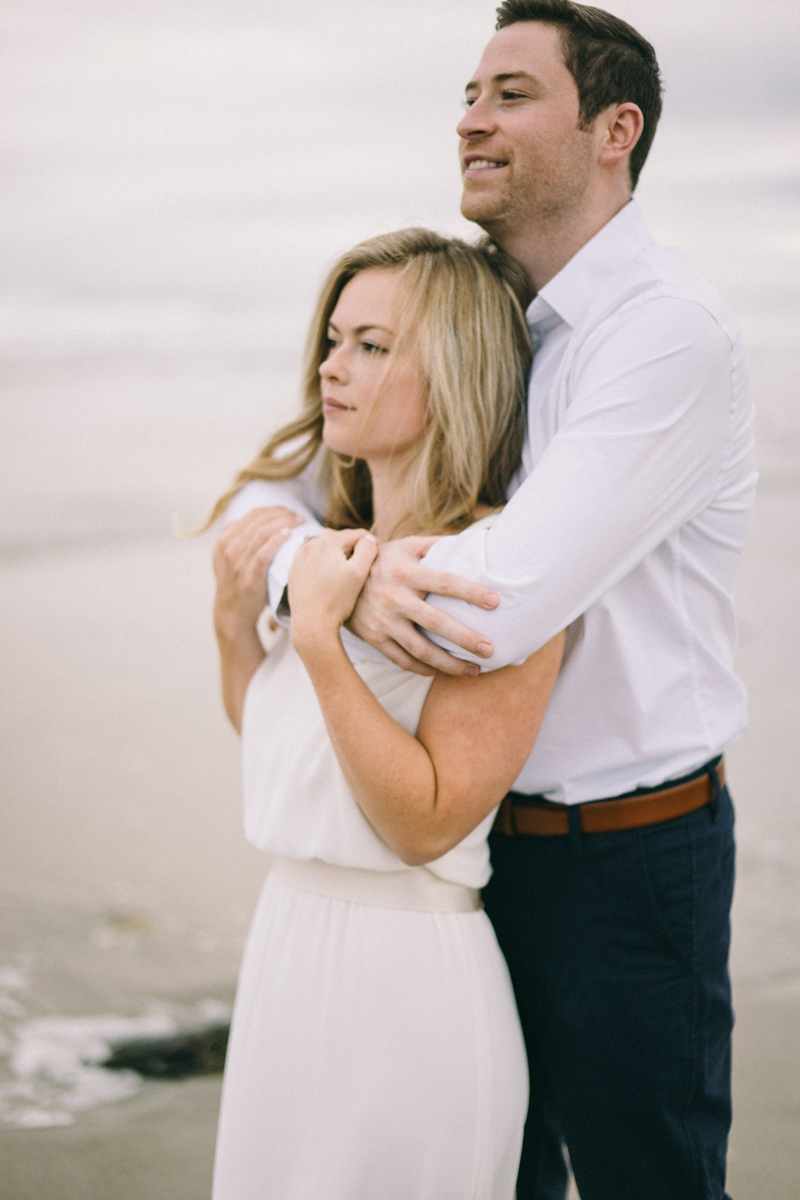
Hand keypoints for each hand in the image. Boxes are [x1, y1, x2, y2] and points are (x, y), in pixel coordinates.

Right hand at [213, 506, 302, 639]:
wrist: (232, 613)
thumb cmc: (236, 582)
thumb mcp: (227, 557)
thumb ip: (235, 537)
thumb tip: (251, 518)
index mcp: (224, 539)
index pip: (253, 514)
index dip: (274, 509)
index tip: (290, 511)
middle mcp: (228, 548)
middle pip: (259, 520)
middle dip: (283, 514)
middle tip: (299, 516)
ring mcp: (238, 563)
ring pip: (263, 533)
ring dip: (285, 523)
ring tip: (300, 523)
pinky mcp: (250, 576)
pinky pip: (265, 552)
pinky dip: (278, 540)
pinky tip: (290, 536)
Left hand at [289, 529, 378, 649]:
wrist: (310, 623)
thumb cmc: (337, 600)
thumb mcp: (359, 573)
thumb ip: (367, 550)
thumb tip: (368, 538)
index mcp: (328, 542)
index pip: (357, 534)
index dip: (372, 542)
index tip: (379, 554)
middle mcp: (310, 544)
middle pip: (339, 537)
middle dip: (352, 545)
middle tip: (363, 561)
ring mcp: (299, 557)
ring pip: (323, 546)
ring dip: (336, 552)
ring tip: (346, 567)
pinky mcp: (294, 570)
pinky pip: (311, 557)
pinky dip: (321, 560)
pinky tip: (328, 573)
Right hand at [346, 537, 498, 676]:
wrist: (335, 581)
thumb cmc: (380, 561)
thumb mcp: (403, 547)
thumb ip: (434, 545)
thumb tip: (471, 542)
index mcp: (404, 572)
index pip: (444, 582)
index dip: (470, 592)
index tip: (495, 602)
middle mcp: (394, 598)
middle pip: (436, 623)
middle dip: (465, 638)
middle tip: (490, 649)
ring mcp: (384, 622)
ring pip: (421, 650)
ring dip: (450, 664)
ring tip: (474, 671)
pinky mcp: (375, 639)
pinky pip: (403, 660)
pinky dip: (426, 670)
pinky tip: (445, 672)